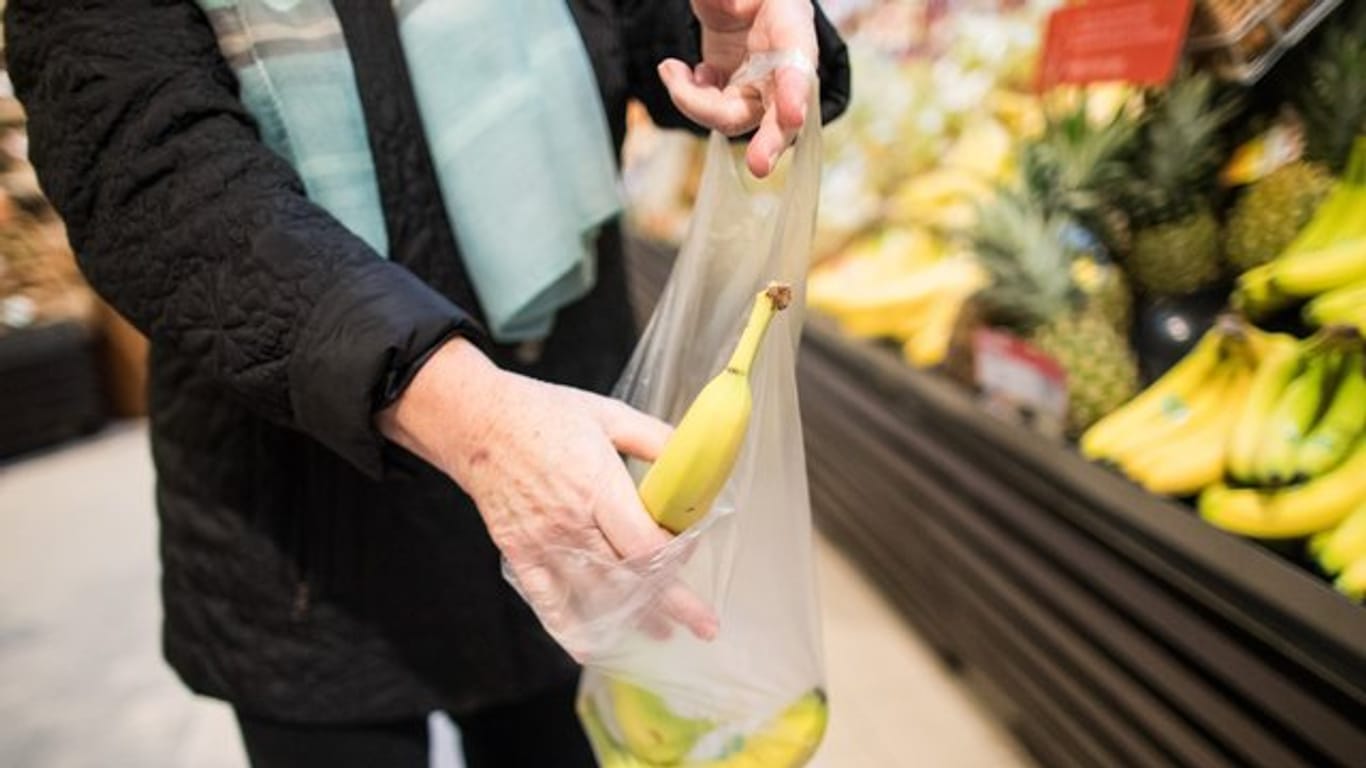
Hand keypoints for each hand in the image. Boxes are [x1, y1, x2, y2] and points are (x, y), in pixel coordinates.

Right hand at [377, 338, 718, 654]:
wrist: (476, 422)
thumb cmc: (544, 414)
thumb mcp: (608, 414)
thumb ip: (655, 439)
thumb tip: (694, 461)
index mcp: (598, 487)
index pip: (645, 544)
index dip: (675, 560)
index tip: (694, 558)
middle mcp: (572, 523)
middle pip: (628, 578)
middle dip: (669, 606)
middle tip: (701, 626)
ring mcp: (544, 543)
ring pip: (594, 595)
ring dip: (631, 619)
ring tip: (659, 632)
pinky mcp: (520, 553)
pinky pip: (547, 602)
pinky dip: (569, 628)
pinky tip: (590, 646)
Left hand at [658, 0, 816, 177]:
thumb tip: (723, 5)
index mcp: (793, 29)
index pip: (799, 65)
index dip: (795, 91)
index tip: (793, 114)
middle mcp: (781, 68)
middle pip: (781, 116)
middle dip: (770, 142)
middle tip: (760, 165)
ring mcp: (757, 87)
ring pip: (732, 118)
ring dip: (694, 104)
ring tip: (670, 69)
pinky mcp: (732, 95)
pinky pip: (710, 112)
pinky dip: (688, 97)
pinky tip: (682, 70)